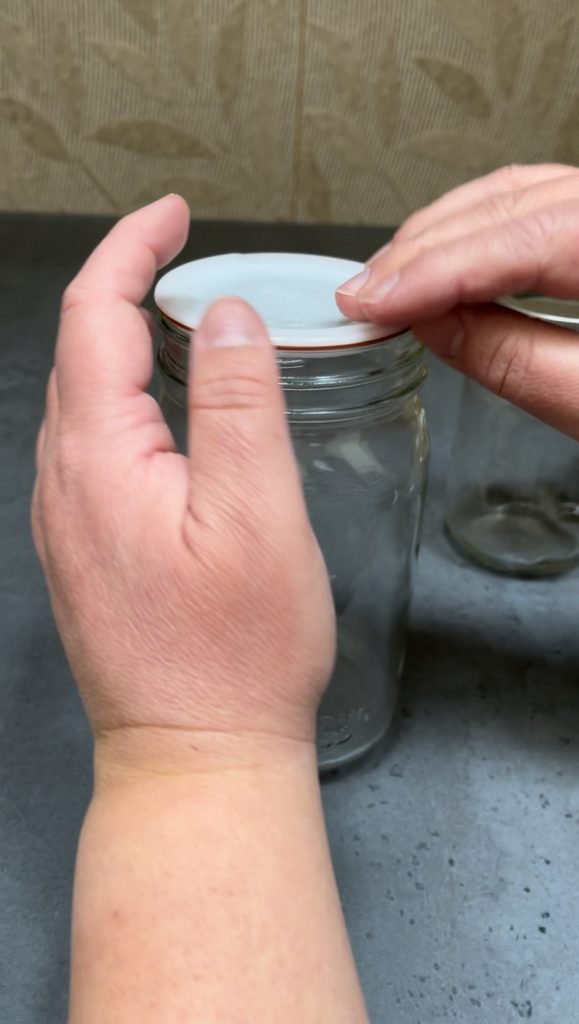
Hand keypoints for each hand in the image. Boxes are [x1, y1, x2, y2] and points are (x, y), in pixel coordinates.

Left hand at [32, 196, 334, 775]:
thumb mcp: (256, 516)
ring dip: (122, 343)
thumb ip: (239, 404)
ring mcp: (65, 522)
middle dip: (123, 286)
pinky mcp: (84, 551)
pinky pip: (92, 448)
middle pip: (79, 352)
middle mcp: (63, 484)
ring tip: (180, 317)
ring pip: (83, 401)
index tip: (174, 214)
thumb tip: (224, 316)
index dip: (131, 250)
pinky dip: (124, 400)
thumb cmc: (236, 652)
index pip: (95, 317)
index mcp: (97, 460)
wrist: (194, 756)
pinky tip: (166, 411)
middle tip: (183, 254)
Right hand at [336, 163, 578, 439]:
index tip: (371, 304)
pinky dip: (477, 229)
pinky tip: (440, 259)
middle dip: (422, 250)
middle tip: (359, 294)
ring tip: (386, 278)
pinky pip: (534, 204)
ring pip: (514, 194)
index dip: (434, 272)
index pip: (517, 239)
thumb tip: (433, 325)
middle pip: (507, 205)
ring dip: (441, 234)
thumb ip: (515, 360)